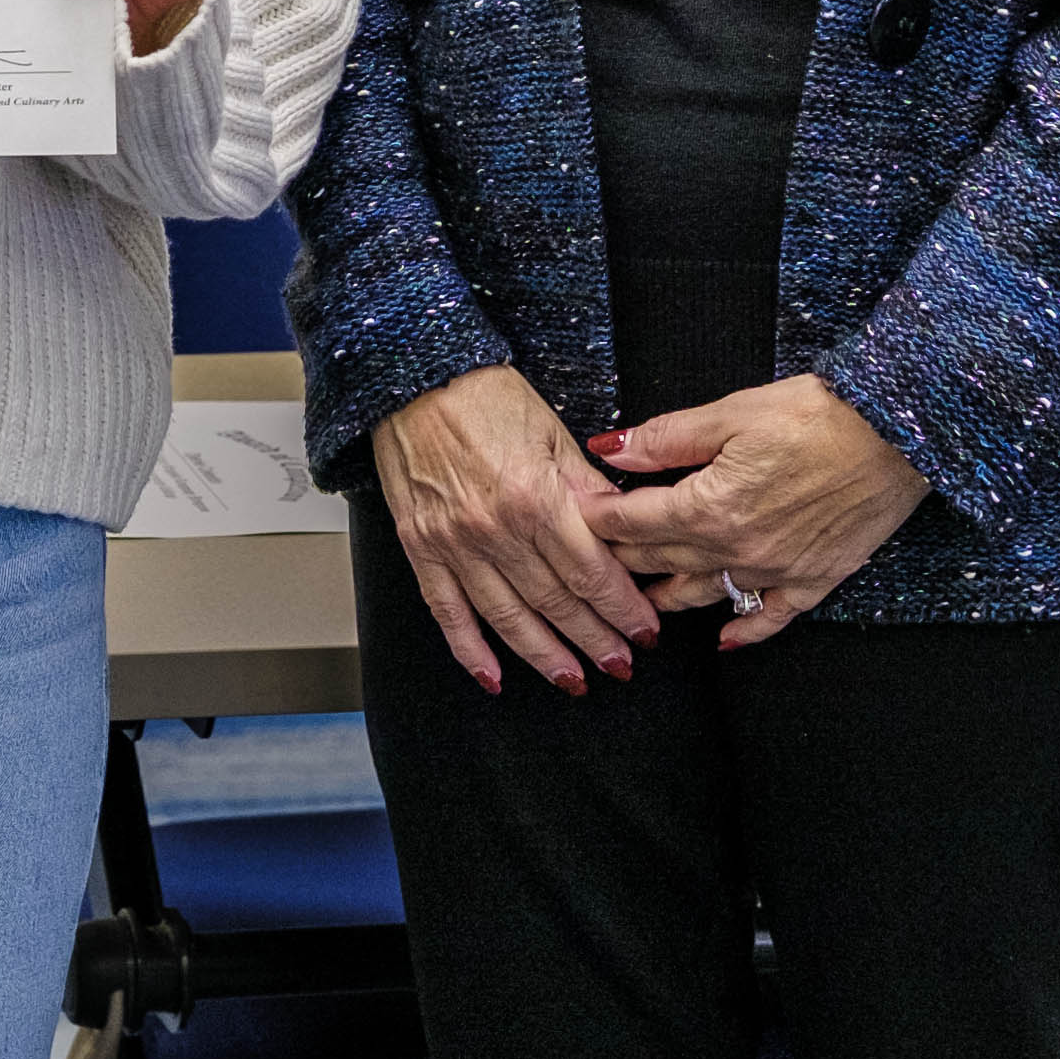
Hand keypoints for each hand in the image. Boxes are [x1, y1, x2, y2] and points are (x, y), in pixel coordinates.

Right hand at [373, 361, 661, 695]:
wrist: (415, 377)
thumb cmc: (486, 396)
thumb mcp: (553, 432)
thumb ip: (587, 488)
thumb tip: (625, 526)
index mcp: (536, 498)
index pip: (590, 571)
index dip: (621, 608)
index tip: (644, 631)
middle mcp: (495, 529)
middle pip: (555, 601)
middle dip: (593, 639)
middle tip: (620, 666)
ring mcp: (455, 544)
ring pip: (508, 618)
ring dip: (544, 656)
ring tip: (573, 680)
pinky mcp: (421, 548)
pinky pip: (447, 612)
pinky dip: (470, 650)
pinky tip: (493, 677)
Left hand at [586, 377, 929, 649]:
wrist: (899, 433)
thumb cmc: (819, 413)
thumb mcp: (733, 412)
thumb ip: (667, 438)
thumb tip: (611, 450)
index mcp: (708, 506)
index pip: (632, 521)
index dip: (597, 518)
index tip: (573, 516)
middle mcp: (736, 549)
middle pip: (660, 559)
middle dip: (620, 557)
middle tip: (591, 559)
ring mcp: (776, 571)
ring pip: (704, 593)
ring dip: (667, 596)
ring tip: (639, 600)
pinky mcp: (815, 580)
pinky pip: (771, 618)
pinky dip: (743, 631)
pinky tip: (722, 641)